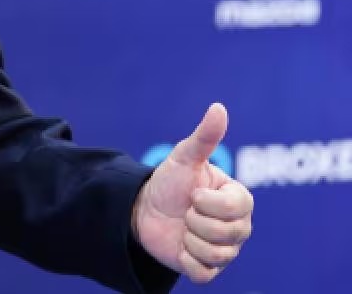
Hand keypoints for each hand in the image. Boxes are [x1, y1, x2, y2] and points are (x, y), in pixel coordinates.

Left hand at [132, 103, 253, 283]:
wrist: (143, 210)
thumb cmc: (168, 182)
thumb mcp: (183, 158)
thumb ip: (204, 137)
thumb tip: (218, 108)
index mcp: (238, 199)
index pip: (237, 208)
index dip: (208, 202)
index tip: (192, 194)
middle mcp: (238, 226)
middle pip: (228, 234)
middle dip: (196, 220)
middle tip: (185, 212)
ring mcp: (225, 249)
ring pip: (216, 254)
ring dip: (189, 239)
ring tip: (183, 228)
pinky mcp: (208, 269)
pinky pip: (204, 274)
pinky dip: (187, 260)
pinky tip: (180, 247)